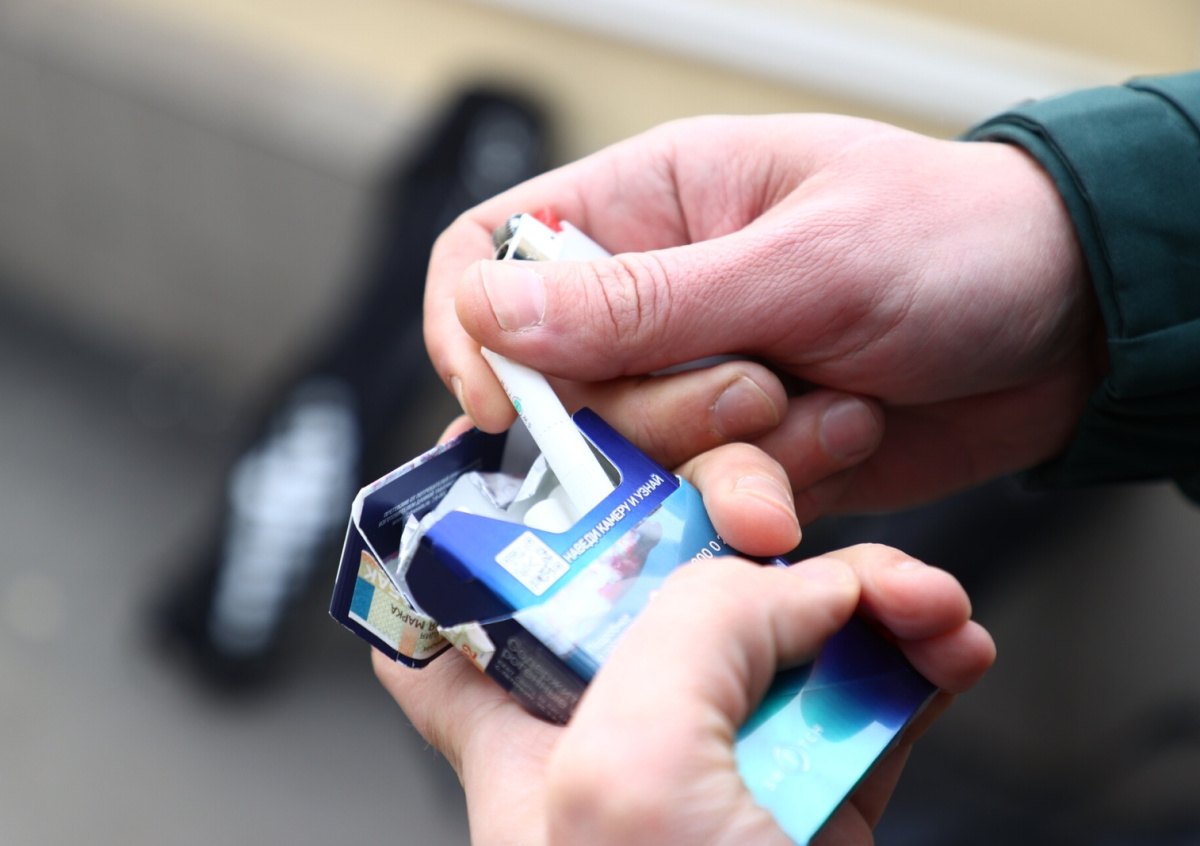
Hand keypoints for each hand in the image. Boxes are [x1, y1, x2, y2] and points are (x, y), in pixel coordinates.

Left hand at [374, 435, 994, 844]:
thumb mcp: (632, 778)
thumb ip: (688, 636)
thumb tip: (780, 584)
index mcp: (526, 733)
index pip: (458, 608)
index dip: (481, 519)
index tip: (534, 444)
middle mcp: (616, 732)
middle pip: (657, 581)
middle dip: (738, 527)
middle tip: (794, 506)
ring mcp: (719, 757)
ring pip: (780, 626)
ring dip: (859, 591)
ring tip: (918, 602)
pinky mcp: (816, 789)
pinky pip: (867, 694)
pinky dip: (916, 660)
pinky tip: (948, 648)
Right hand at [424, 113, 1104, 517]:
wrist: (1067, 327)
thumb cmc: (950, 240)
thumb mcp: (799, 260)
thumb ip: (643, 300)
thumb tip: (487, 310)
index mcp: (646, 204)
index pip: (491, 253)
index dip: (471, 331)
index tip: (508, 406)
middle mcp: (654, 298)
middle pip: (562, 387)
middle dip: (657, 413)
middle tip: (758, 388)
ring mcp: (696, 382)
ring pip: (634, 459)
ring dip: (731, 456)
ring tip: (829, 410)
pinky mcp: (742, 452)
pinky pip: (706, 498)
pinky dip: (768, 495)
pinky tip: (843, 441)